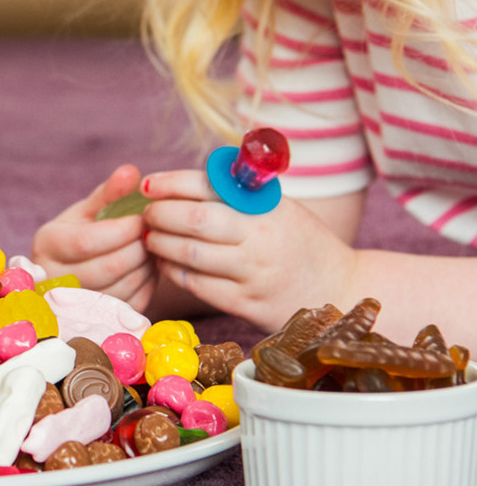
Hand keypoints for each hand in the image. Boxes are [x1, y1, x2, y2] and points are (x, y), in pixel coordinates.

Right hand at [30, 164, 156, 309]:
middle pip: (105, 268)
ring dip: (146, 267)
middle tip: (157, 233)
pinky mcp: (97, 319)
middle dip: (138, 249)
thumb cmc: (82, 230)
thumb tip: (131, 171)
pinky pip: (129, 305)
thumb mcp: (90, 209)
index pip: (86, 241)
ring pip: (120, 289)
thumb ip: (110, 192)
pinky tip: (150, 267)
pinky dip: (147, 285)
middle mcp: (52, 277)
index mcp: (47, 243)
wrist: (73, 266)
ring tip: (155, 247)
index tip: (144, 217)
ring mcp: (73, 303)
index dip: (121, 230)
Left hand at [140, 168, 358, 331]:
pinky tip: (166, 263)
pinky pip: (197, 285)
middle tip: (145, 214)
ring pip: (190, 254)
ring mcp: (253, 273)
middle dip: (159, 215)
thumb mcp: (280, 208)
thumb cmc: (301, 242)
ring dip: (160, 244)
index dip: (171, 183)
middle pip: (194, 220)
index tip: (147, 184)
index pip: (208, 186)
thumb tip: (184, 181)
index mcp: (266, 207)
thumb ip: (239, 194)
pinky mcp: (247, 304)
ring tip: (149, 238)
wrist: (341, 290)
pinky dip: (174, 271)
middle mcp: (260, 238)